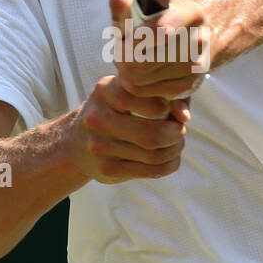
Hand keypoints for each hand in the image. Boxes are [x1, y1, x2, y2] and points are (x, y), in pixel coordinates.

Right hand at [69, 76, 191, 184]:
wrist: (78, 142)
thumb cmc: (116, 111)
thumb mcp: (130, 93)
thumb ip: (162, 97)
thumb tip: (185, 116)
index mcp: (105, 91)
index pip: (147, 100)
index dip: (168, 107)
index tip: (169, 108)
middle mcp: (96, 119)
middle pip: (152, 135)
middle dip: (175, 134)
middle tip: (180, 130)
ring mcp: (99, 147)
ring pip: (155, 155)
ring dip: (175, 149)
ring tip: (176, 142)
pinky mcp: (106, 170)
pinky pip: (151, 171)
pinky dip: (169, 164)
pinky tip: (170, 157)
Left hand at [108, 0, 212, 107]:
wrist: (196, 32)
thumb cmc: (161, 13)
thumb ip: (123, 3)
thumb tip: (119, 30)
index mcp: (191, 14)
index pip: (160, 31)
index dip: (134, 38)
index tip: (124, 37)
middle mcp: (198, 41)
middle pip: (140, 63)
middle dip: (122, 56)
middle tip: (122, 48)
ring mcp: (195, 67)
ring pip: (138, 80)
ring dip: (125, 70)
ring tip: (130, 57)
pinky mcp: (188, 87)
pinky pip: (145, 91)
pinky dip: (135, 83)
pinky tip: (140, 71)